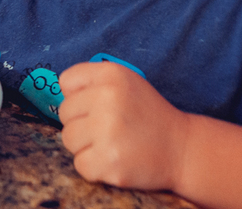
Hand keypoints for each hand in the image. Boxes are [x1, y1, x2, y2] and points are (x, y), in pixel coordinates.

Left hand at [58, 61, 189, 191]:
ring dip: (85, 146)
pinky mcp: (109, 162)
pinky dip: (94, 167)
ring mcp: (108, 131)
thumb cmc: (147, 115)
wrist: (181, 149)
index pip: (66, 81)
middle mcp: (108, 98)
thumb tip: (60, 93)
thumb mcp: (125, 82)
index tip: (96, 105)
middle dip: (82, 123)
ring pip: (68, 139)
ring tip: (111, 143)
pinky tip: (114, 159)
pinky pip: (80, 164)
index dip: (79, 96)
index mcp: (111, 74)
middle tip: (108, 128)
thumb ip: (92, 81)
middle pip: (65, 113)